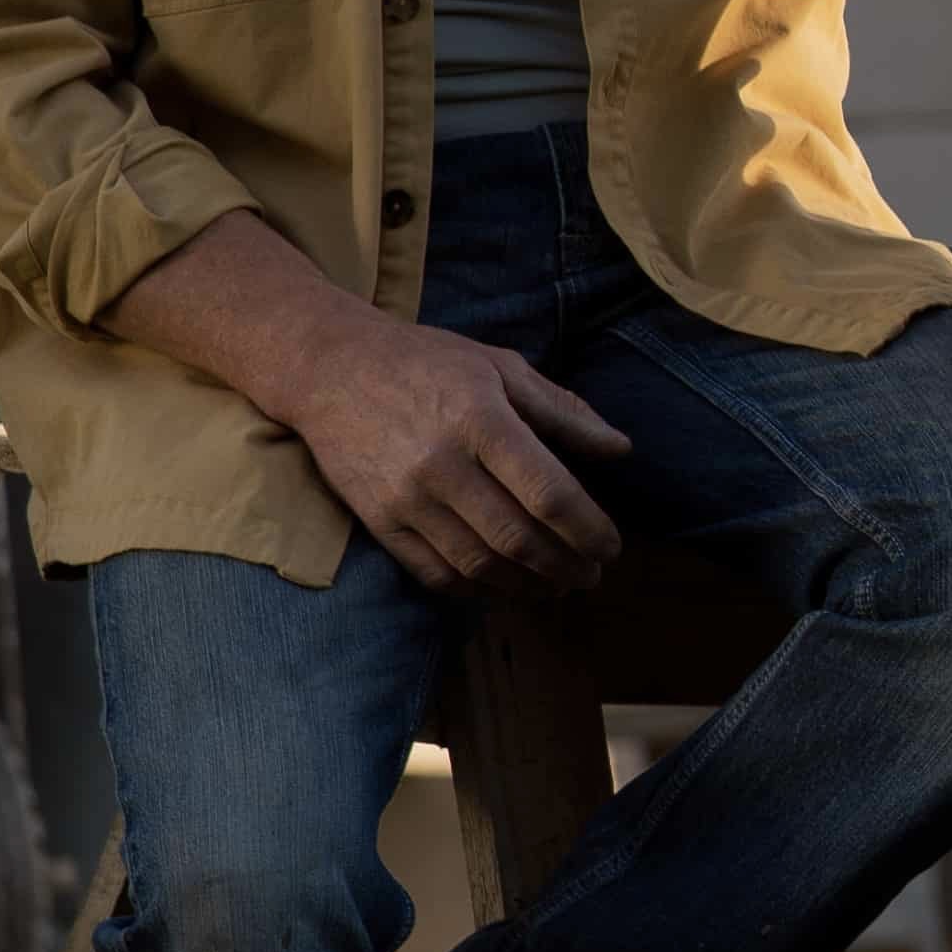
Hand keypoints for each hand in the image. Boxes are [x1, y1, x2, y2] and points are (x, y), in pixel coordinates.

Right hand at [262, 311, 635, 596]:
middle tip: (592, 576)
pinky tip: (504, 586)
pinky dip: (475, 590)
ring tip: (557, 587)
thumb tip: (621, 450)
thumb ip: (564, 412)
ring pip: (478, 564)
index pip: (547, 492)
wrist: (331, 369)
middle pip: (516, 538)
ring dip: (526, 586)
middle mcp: (442, 465)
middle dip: (565, 566)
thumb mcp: (502, 367)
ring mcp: (405, 499)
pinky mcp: (379, 522)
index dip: (586, 529)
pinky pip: (434, 573)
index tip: (611, 547)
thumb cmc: (428, 362)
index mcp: (481, 420)